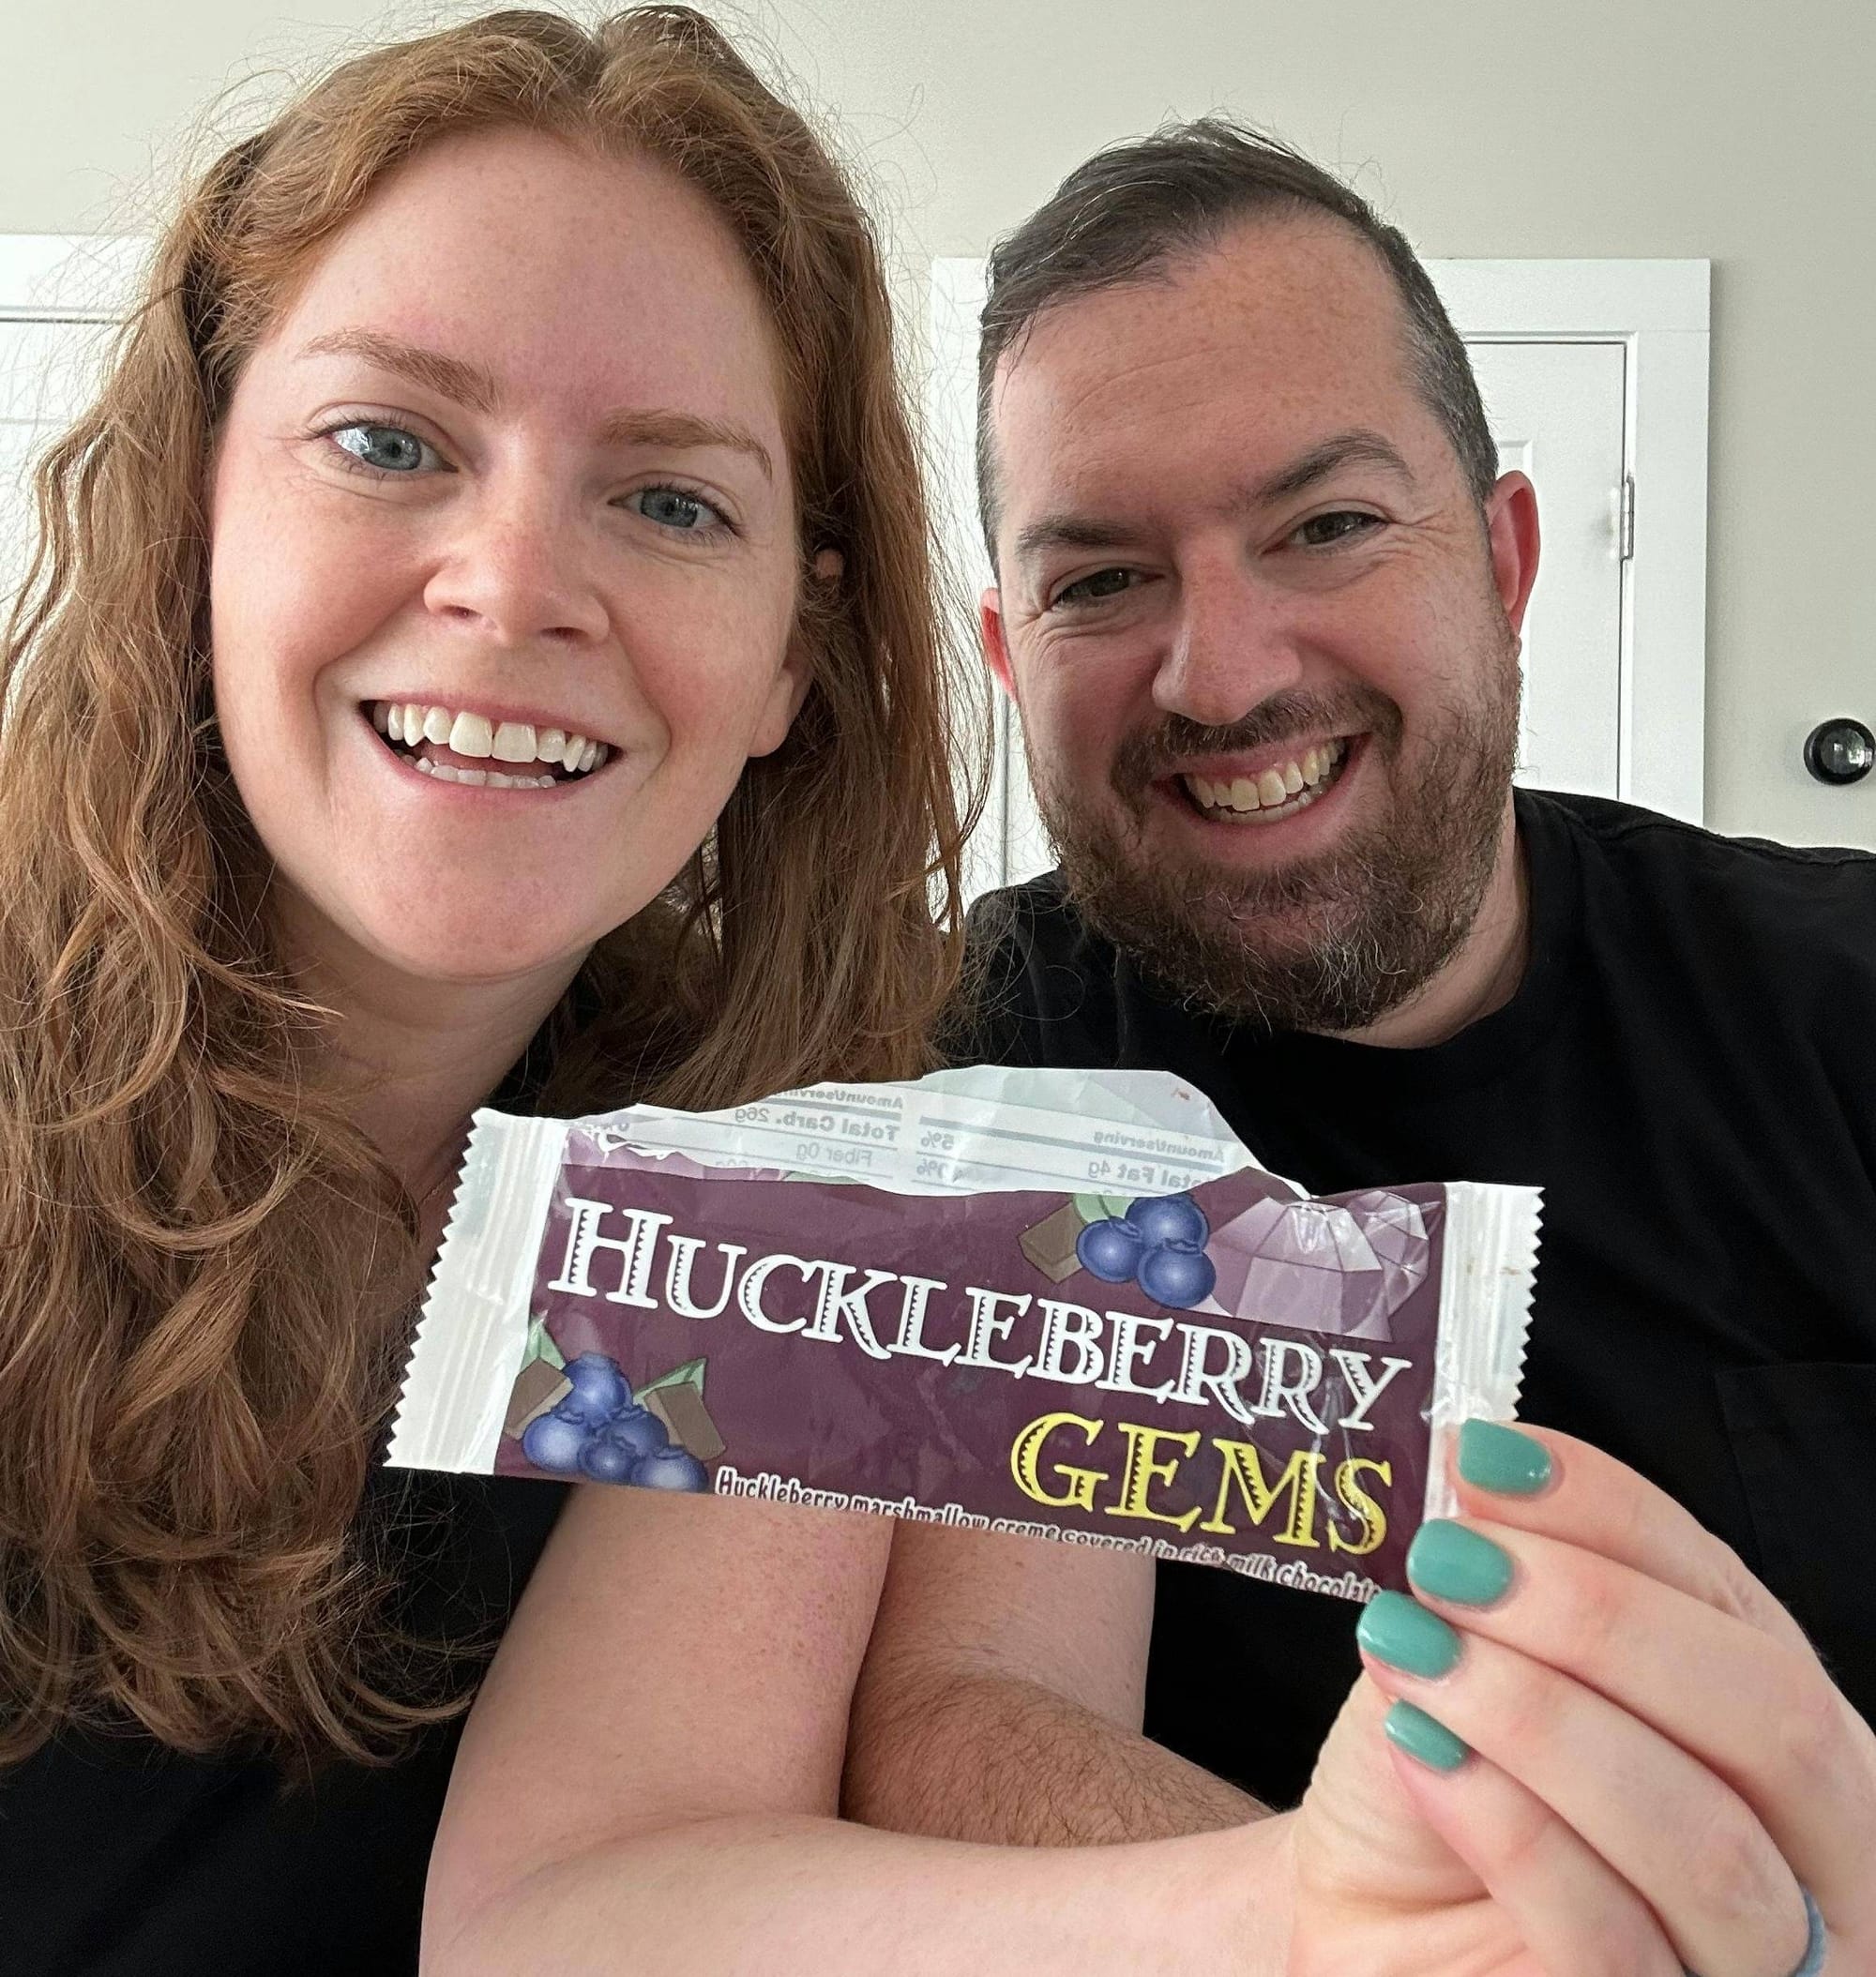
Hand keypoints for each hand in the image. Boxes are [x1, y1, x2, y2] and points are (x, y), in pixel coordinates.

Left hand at [1340, 1421, 1873, 1975]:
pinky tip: (1421, 1748)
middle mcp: (1813, 1848)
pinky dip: (1511, 1828)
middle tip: (1453, 1562)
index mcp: (1778, 1718)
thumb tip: (1488, 1471)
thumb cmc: (1442, 1782)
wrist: (1373, 1923)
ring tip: (1414, 1649)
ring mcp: (1761, 1965)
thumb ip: (1504, 1581)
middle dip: (1599, 1619)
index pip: (1734, 1596)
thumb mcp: (1476, 1658)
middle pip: (1771, 1719)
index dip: (1613, 1514)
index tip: (1488, 1458)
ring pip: (1705, 1841)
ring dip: (1541, 1721)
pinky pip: (1619, 1942)